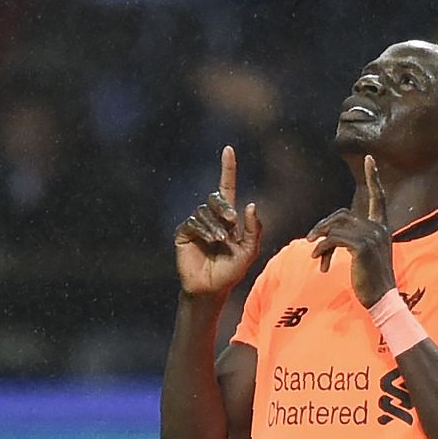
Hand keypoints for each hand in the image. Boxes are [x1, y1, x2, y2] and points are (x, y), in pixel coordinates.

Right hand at [174, 146, 262, 299]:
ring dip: (215, 225)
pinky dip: (204, 230)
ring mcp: (196, 224)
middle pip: (216, 197)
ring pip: (204, 211)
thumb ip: (253, 230)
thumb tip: (251, 204)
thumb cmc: (231, 272)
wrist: (211, 289)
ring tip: (221, 241)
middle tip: (232, 221)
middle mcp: (211, 217)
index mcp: (228, 218)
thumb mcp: (249, 251)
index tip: (229, 149)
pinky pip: (193, 222)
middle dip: (225, 207)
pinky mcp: (184, 233)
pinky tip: (210, 241)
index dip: (227, 169)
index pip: (227, 188)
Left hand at [306, 155, 396, 307]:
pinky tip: (318, 260)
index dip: (373, 178)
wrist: (381, 299)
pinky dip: (323, 248)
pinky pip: (334, 239)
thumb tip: (328, 235)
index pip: (378, 197)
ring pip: (336, 227)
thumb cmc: (370, 281)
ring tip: (315, 254)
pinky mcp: (362, 246)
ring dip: (321, 240)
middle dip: (323, 226)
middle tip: (310, 241)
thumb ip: (353, 239)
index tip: (370, 159)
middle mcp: (379, 227)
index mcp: (382, 227)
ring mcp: (372, 235)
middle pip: (343, 214)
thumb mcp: (364, 255)